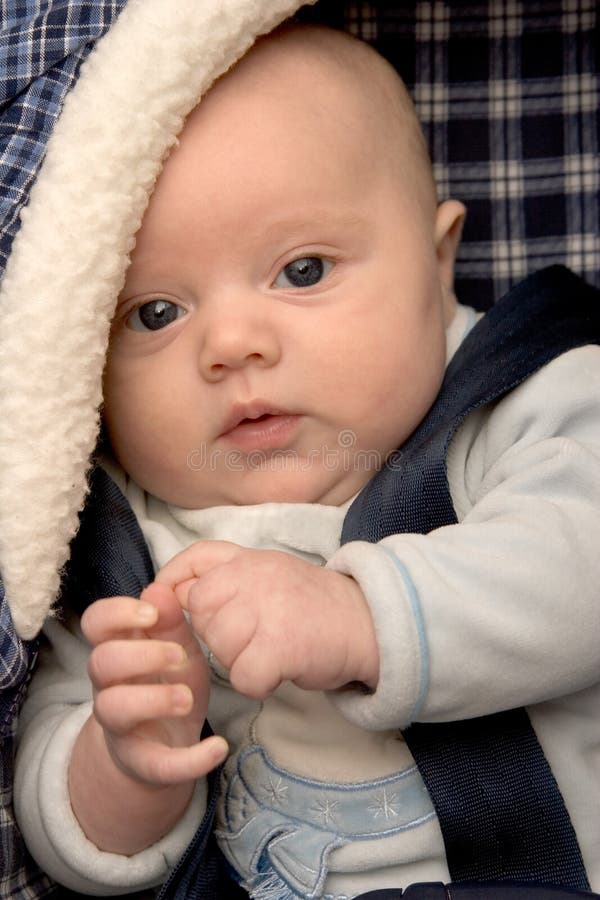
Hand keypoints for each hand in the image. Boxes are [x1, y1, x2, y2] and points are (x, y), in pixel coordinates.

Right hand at [81, 582, 227, 786]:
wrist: (164, 743)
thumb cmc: (167, 681)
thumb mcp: (175, 647)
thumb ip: (170, 621)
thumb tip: (160, 589)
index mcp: (119, 648)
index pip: (95, 622)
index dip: (117, 613)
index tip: (152, 614)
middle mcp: (110, 686)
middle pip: (101, 662)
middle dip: (141, 655)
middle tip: (180, 656)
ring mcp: (121, 725)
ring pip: (113, 708)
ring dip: (154, 699)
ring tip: (188, 698)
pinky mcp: (142, 761)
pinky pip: (157, 765)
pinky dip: (190, 759)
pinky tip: (218, 747)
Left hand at [156, 542, 378, 699]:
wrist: (369, 625)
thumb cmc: (312, 606)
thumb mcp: (268, 573)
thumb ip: (224, 576)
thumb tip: (172, 591)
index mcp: (250, 558)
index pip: (195, 561)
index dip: (175, 585)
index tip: (174, 605)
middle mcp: (255, 576)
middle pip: (201, 613)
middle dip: (217, 635)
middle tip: (253, 637)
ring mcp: (268, 608)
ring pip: (219, 647)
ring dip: (239, 661)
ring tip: (270, 652)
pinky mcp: (281, 645)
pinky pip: (244, 677)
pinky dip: (258, 684)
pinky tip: (279, 672)